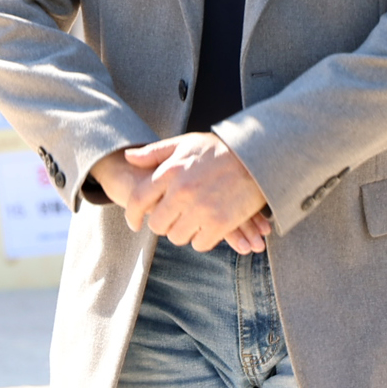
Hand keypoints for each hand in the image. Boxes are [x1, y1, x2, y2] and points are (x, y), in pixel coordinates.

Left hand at [119, 132, 271, 253]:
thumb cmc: (220, 149)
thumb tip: (128, 158)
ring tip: (193, 221)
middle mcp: (182, 192)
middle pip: (158, 224)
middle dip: (163, 225)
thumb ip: (154, 153)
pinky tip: (209, 226)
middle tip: (173, 220)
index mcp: (171, 171)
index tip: (134, 223)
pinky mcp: (220, 223)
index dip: (132, 215)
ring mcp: (201, 209)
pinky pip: (200, 243)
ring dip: (183, 232)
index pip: (139, 200)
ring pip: (177, 237)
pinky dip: (203, 238)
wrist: (258, 156)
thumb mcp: (185, 144)